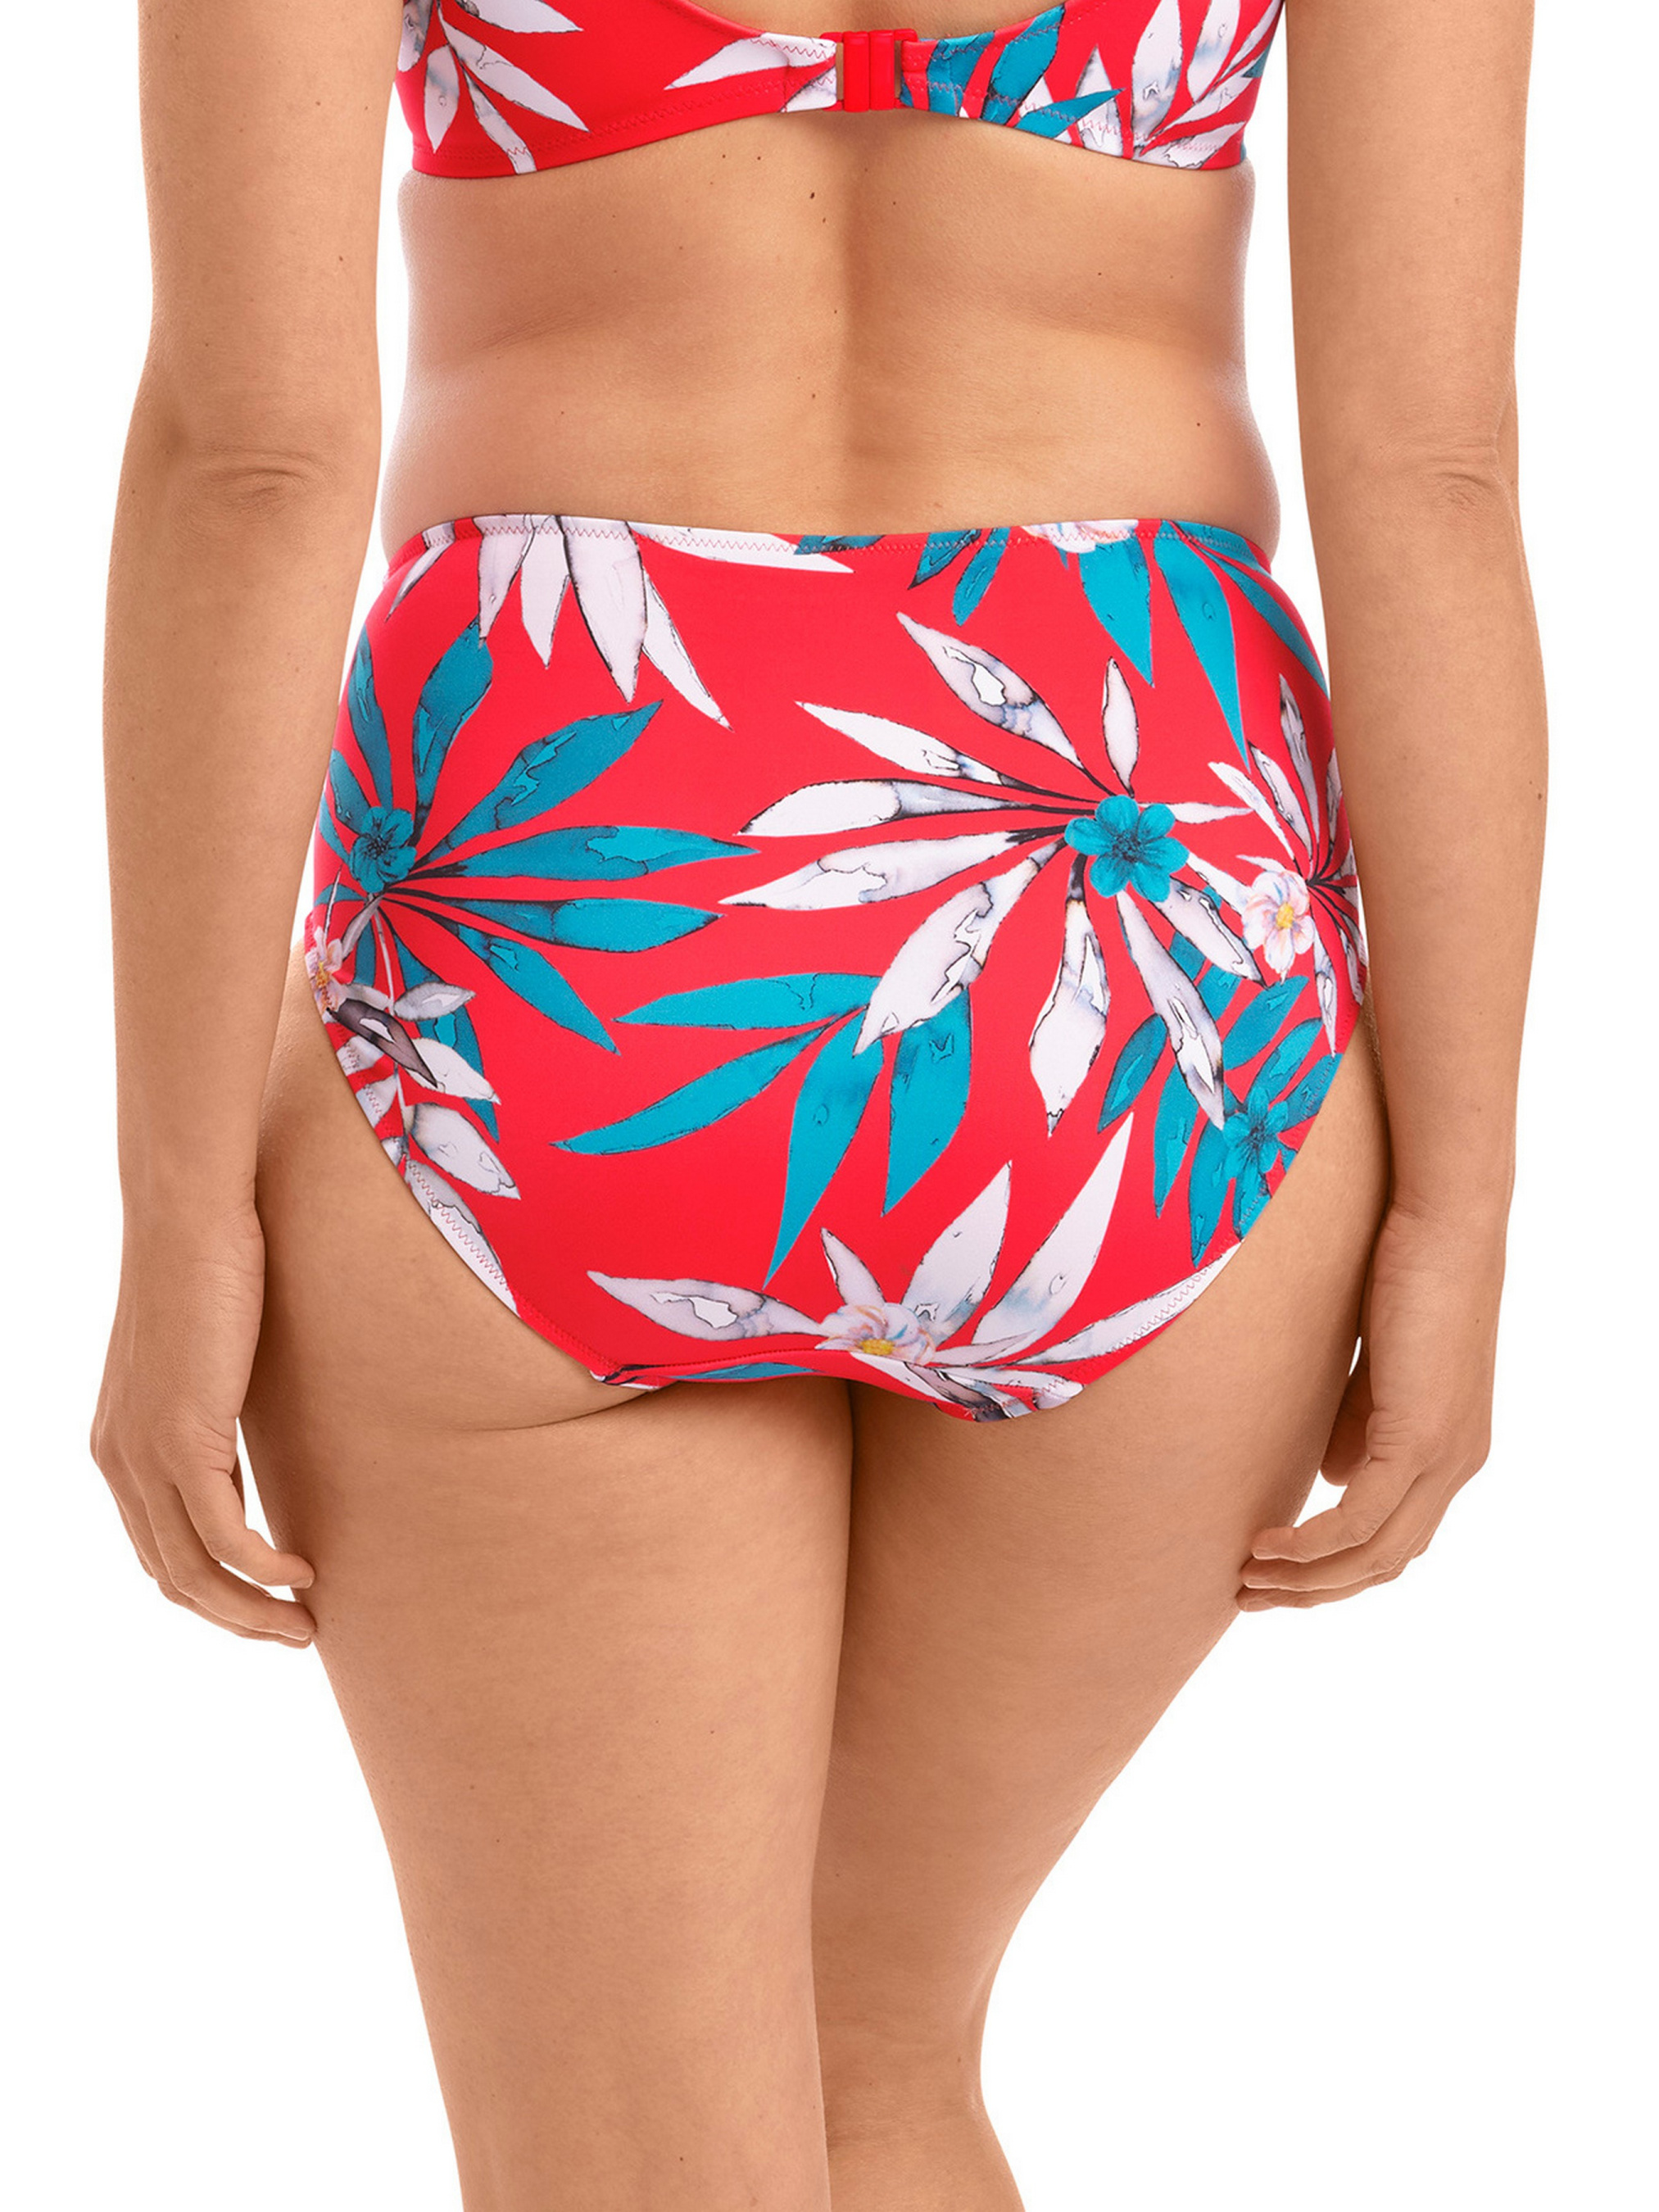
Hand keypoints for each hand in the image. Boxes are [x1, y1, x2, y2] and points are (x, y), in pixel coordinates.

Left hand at [91, 1208, 314, 1643]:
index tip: (271, 1601)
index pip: (160, 1547)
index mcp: (120, 1442)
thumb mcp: (212, 1352)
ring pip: (195, 1571)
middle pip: (173, 1575)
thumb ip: (219, 1400)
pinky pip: (224, 1536)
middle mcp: (120, 1459)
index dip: (214, 1589)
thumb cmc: (212, 1263)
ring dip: (253, 1611)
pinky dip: (265, 1568)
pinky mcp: (180, 1440)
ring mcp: (144, 1454)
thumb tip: (258, 1422)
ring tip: (305, 1626)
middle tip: (294, 1634)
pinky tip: (302, 1572)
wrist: (191, 1212)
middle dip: (235, 1618)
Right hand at [1238, 1202, 1503, 1610]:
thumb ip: (1359, 1422)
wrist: (1444, 1223)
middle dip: (1313, 1590)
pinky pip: (1362, 1520)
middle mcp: (1456, 1464)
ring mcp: (1444, 1456)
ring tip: (1247, 1579)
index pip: (1395, 1537)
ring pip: (1374, 1554)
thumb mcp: (1377, 1366)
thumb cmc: (1408, 1271)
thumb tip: (1333, 1476)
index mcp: (1450, 1448)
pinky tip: (1269, 1546)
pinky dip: (1313, 1546)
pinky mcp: (1421, 1439)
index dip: (1335, 1567)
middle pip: (1385, 1562)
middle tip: (1249, 1594)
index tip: (1273, 1571)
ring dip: (1306, 1579)